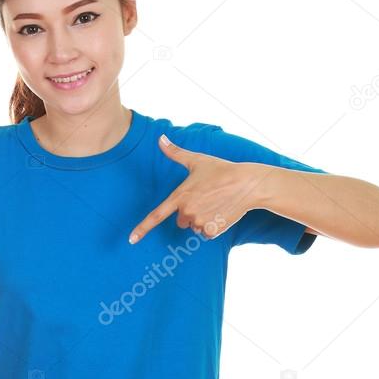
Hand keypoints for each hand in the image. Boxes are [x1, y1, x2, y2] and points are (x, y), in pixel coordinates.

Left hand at [128, 134, 264, 243]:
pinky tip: (221, 212)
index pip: (156, 215)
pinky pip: (206, 233)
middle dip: (189, 213)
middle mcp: (187, 211)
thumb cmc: (221, 170)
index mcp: (180, 196)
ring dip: (202, 219)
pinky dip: (212, 225)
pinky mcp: (212, 230)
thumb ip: (175, 153)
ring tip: (215, 203)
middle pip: (181, 221)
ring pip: (194, 227)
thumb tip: (160, 138)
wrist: (247, 184)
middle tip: (205, 198)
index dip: (142, 228)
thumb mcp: (197, 160)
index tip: (131, 240)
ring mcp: (200, 222)